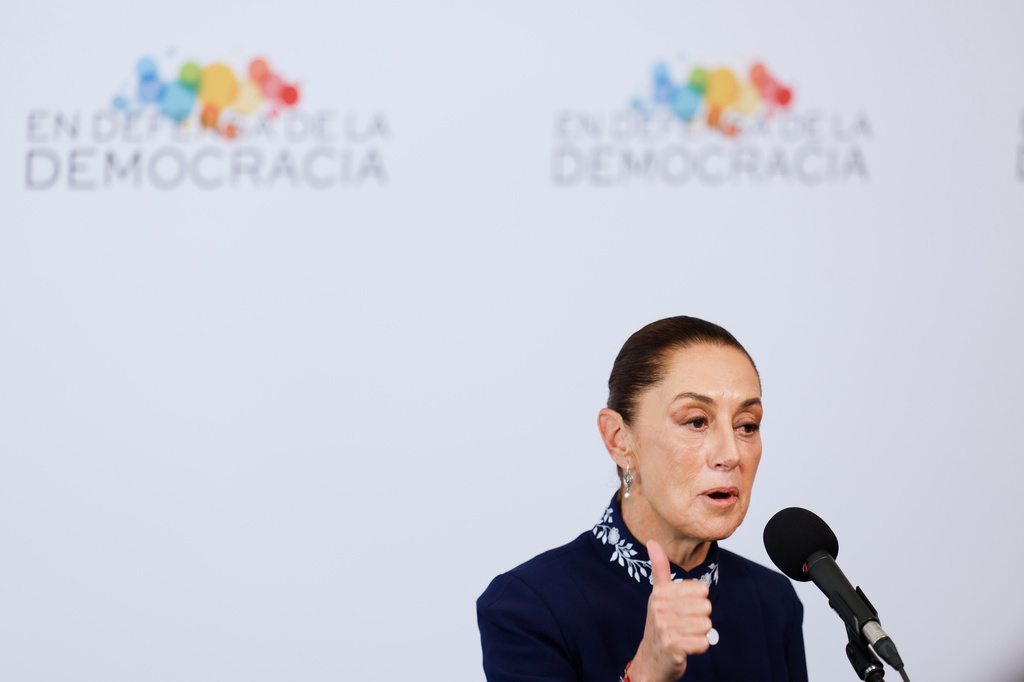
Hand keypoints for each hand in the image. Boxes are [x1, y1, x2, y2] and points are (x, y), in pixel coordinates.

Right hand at [627, 541, 712, 681]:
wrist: (651, 660)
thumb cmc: (661, 625)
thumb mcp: (659, 595)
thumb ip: (659, 568)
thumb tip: (652, 542)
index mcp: (660, 593)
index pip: (701, 589)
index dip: (698, 601)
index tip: (683, 609)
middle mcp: (659, 608)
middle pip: (706, 607)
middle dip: (700, 619)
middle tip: (684, 626)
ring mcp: (665, 627)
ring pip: (706, 625)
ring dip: (700, 634)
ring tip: (684, 636)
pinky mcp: (673, 646)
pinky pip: (704, 642)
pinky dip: (699, 648)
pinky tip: (686, 647)